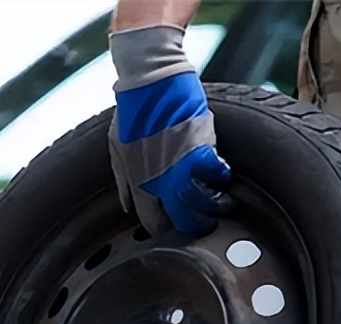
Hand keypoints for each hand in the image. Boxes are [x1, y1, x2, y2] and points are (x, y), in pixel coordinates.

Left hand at [108, 26, 232, 236]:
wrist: (149, 78)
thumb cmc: (132, 109)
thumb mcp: (116, 148)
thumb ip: (123, 181)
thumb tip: (127, 207)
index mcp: (138, 182)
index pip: (153, 222)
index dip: (165, 229)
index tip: (176, 226)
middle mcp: (160, 181)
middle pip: (182, 220)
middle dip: (194, 226)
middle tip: (205, 224)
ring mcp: (181, 167)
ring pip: (203, 203)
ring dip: (215, 206)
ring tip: (222, 203)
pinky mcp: (200, 149)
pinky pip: (217, 175)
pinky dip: (221, 177)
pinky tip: (223, 173)